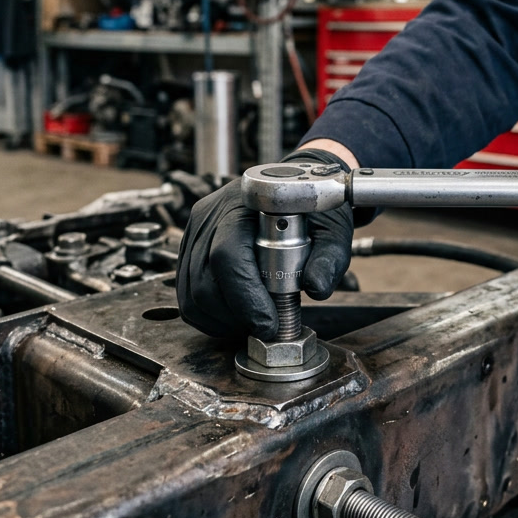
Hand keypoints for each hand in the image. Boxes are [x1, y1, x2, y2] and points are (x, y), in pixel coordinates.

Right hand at [176, 149, 354, 337]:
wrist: (291, 190)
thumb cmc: (309, 207)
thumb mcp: (331, 227)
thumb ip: (328, 257)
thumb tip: (317, 288)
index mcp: (241, 204)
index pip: (227, 255)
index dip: (245, 298)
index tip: (269, 323)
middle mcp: (209, 217)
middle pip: (203, 282)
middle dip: (236, 315)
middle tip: (267, 327)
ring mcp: (195, 234)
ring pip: (190, 295)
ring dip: (221, 320)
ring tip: (253, 322)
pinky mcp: (190, 251)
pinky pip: (187, 295)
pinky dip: (210, 316)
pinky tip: (236, 317)